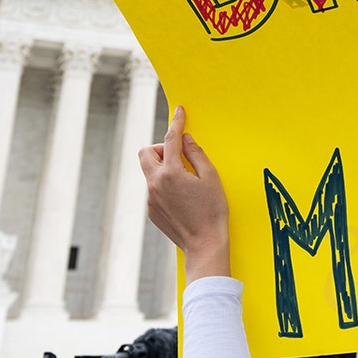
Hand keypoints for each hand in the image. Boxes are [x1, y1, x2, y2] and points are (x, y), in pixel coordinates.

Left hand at [138, 105, 230, 283]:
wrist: (204, 245)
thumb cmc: (212, 212)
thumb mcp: (211, 178)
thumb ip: (197, 154)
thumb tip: (186, 139)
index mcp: (171, 173)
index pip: (171, 139)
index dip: (176, 122)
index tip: (179, 111)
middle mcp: (155, 184)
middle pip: (145, 153)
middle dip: (160, 149)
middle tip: (179, 157)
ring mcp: (150, 198)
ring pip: (149, 172)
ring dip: (164, 168)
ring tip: (186, 182)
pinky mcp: (151, 211)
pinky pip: (154, 189)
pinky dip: (165, 186)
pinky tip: (183, 199)